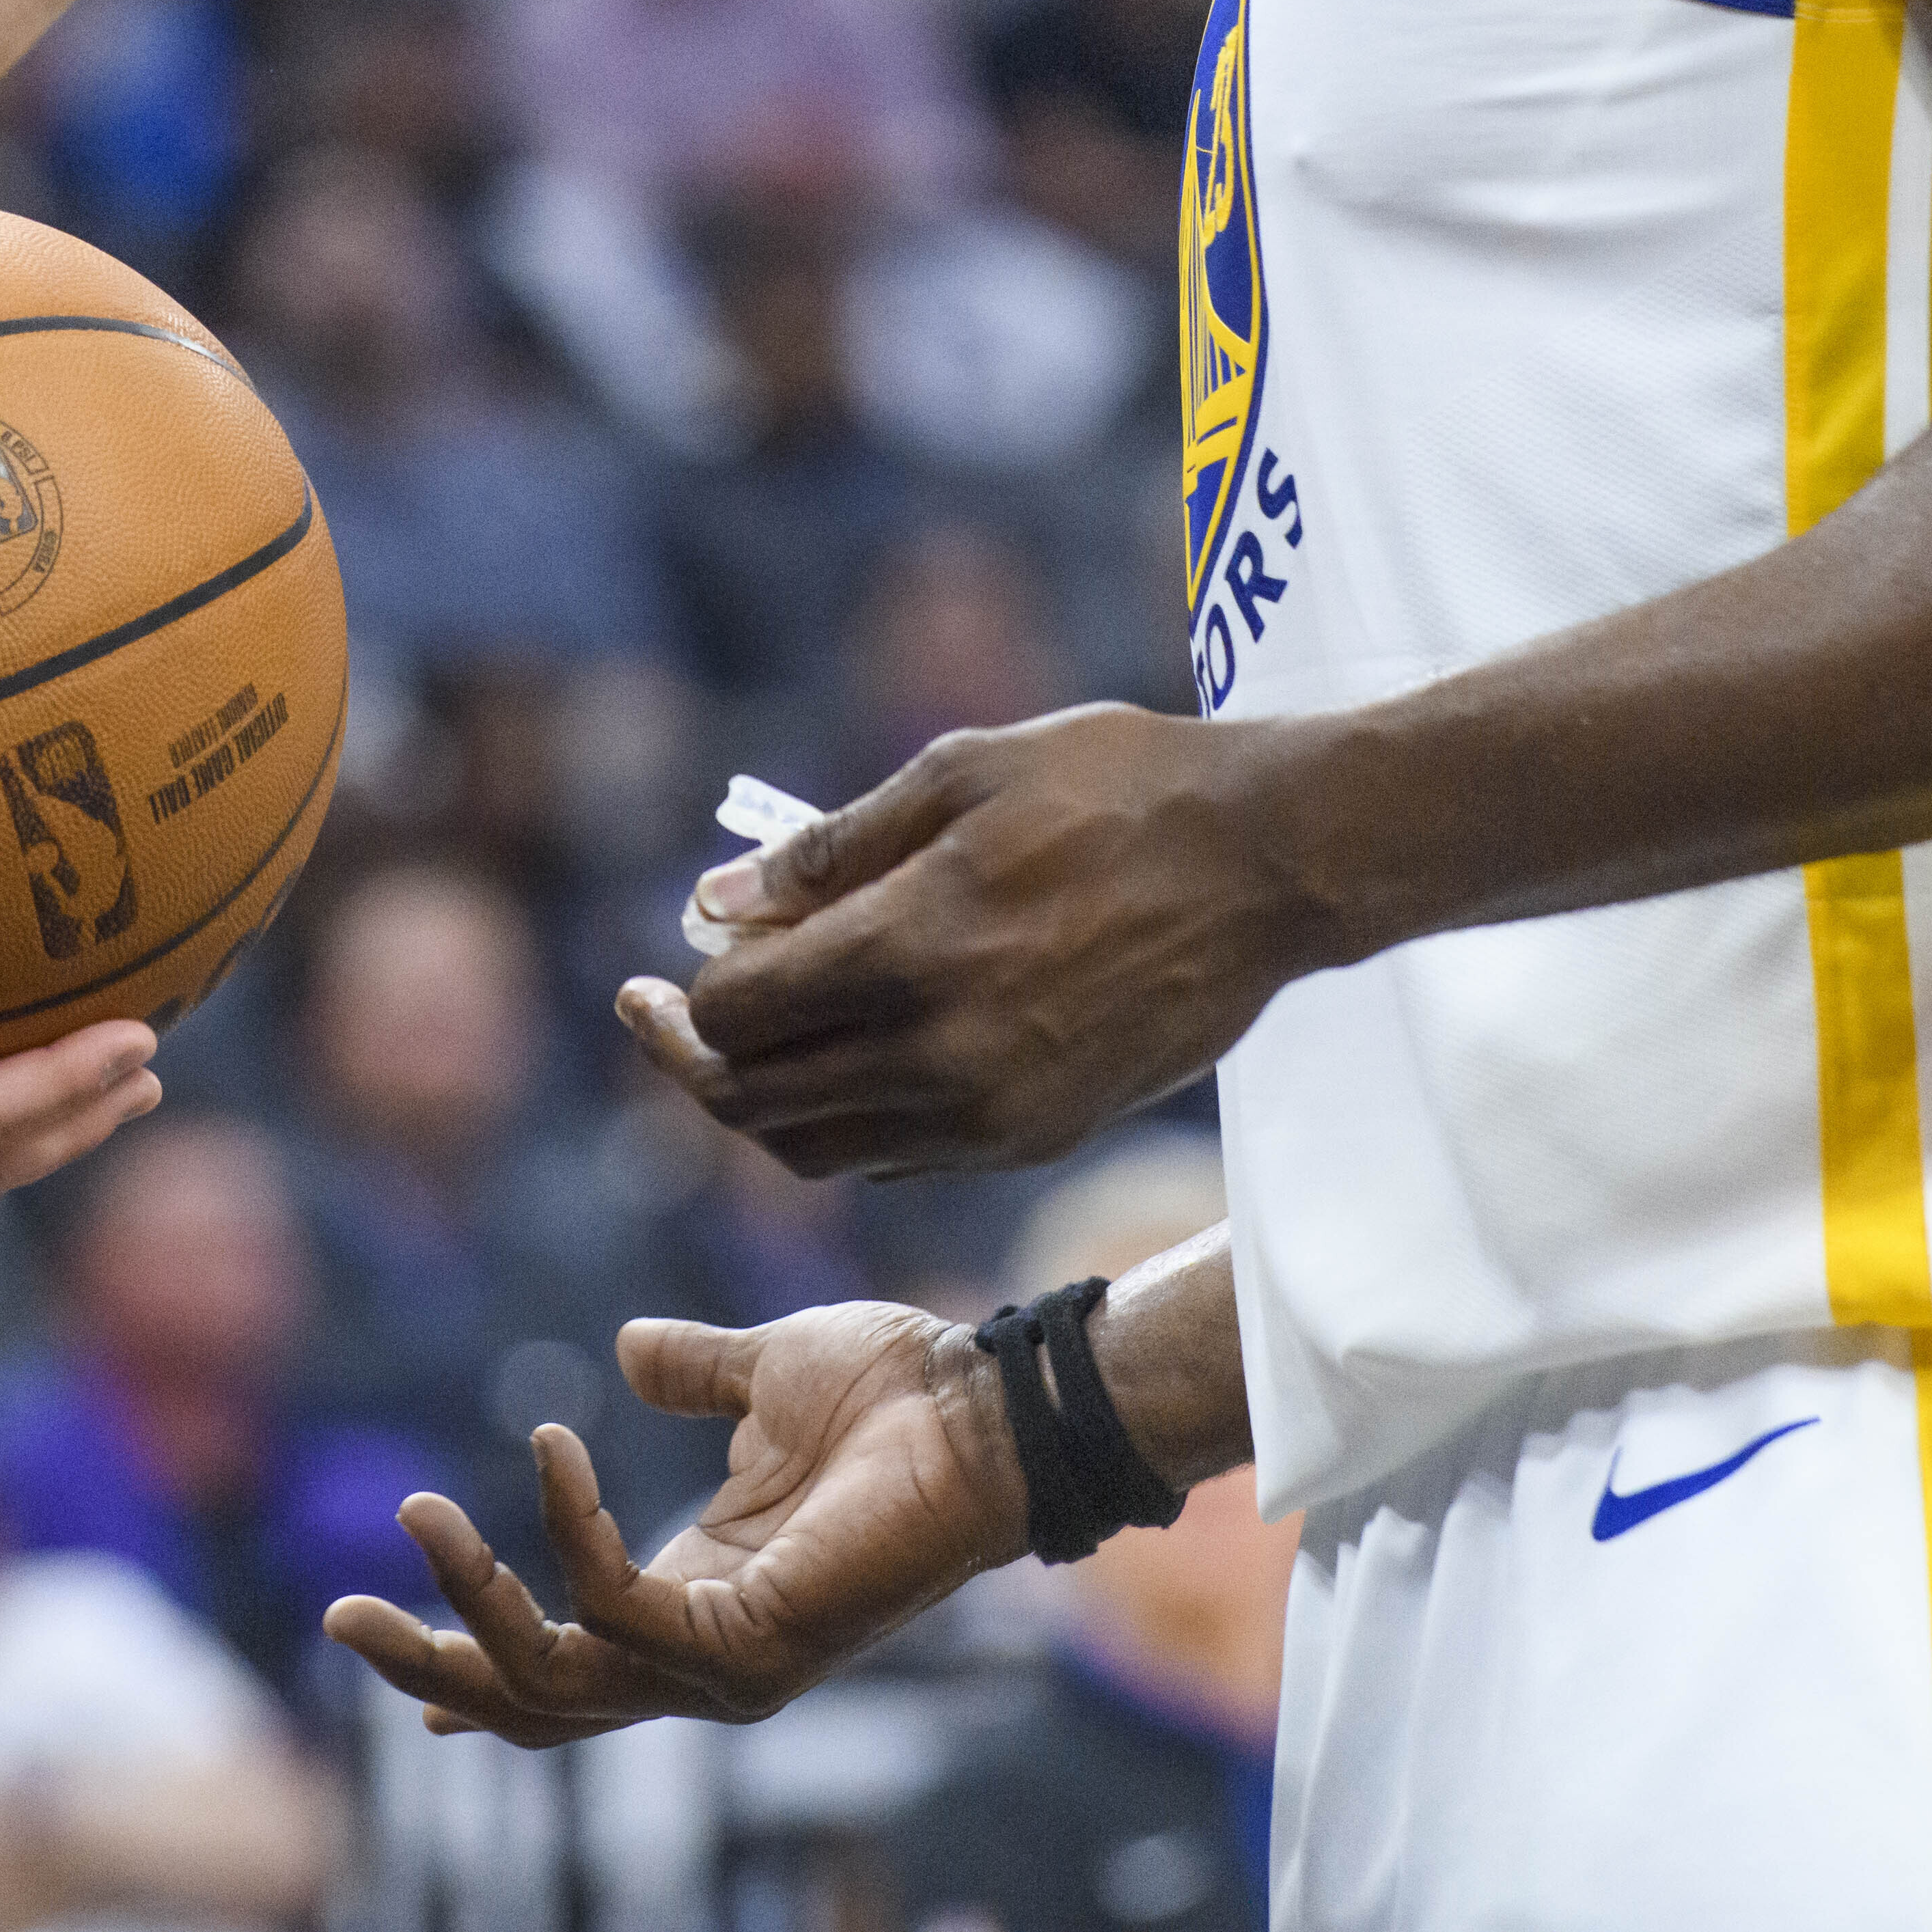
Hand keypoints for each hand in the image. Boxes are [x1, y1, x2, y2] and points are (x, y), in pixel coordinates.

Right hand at [324, 1302, 1024, 1743]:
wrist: (986, 1404)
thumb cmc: (903, 1393)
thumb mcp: (765, 1374)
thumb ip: (694, 1370)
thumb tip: (633, 1346)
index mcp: (698, 1597)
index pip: (570, 1666)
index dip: (481, 1664)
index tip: (400, 1662)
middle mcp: (705, 1653)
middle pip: (538, 1709)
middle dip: (432, 1667)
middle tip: (339, 1614)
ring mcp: (729, 1666)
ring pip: (556, 1680)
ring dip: (472, 1599)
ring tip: (418, 1510)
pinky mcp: (750, 1646)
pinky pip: (617, 1606)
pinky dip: (568, 1532)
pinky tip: (553, 1449)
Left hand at [626, 704, 1335, 1175]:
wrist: (1269, 862)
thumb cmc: (1115, 788)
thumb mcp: (959, 775)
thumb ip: (827, 851)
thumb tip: (714, 902)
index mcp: (911, 949)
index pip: (737, 1015)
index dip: (685, 994)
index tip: (668, 961)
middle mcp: (943, 1052)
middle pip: (758, 1102)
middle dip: (693, 1060)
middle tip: (662, 1012)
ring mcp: (994, 1111)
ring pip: (820, 1148)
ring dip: (763, 1101)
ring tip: (750, 1038)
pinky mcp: (1038, 1136)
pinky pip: (900, 1157)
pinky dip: (846, 1121)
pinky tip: (844, 1055)